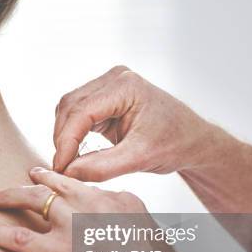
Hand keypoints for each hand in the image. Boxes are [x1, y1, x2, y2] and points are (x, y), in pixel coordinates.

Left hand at [0, 167, 189, 251]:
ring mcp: (74, 225)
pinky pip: (19, 239)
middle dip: (28, 181)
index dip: (55, 178)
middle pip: (50, 184)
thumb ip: (120, 215)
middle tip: (12, 183)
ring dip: (6, 197)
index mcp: (112, 196)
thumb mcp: (142, 229)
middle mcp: (90, 203)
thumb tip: (107, 211)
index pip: (76, 182)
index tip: (40, 175)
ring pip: (31, 201)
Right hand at [53, 65, 220, 181]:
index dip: (66, 141)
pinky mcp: (104, 99)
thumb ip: (102, 166)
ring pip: (69, 109)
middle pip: (70, 106)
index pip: (82, 111)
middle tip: (61, 169)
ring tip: (68, 163)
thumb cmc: (175, 143)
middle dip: (63, 139)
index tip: (59, 168)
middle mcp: (114, 79)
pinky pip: (77, 114)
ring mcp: (108, 86)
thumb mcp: (140, 158)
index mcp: (126, 85)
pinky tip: (74, 154)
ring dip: (64, 136)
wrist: (192, 140)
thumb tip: (68, 173)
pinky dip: (72, 134)